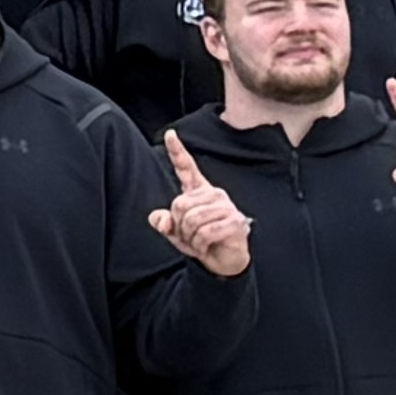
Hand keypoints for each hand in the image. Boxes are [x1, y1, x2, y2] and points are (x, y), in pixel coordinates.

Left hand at [149, 130, 250, 277]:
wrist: (222, 261)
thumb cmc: (200, 240)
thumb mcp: (175, 232)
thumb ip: (163, 222)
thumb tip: (160, 219)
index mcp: (198, 191)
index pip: (186, 168)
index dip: (177, 152)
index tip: (170, 134)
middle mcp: (214, 194)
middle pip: (179, 204)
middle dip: (179, 225)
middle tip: (190, 234)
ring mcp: (226, 207)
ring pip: (191, 219)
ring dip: (190, 237)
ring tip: (200, 240)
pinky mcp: (235, 222)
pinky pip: (205, 232)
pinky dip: (200, 245)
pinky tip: (207, 246)